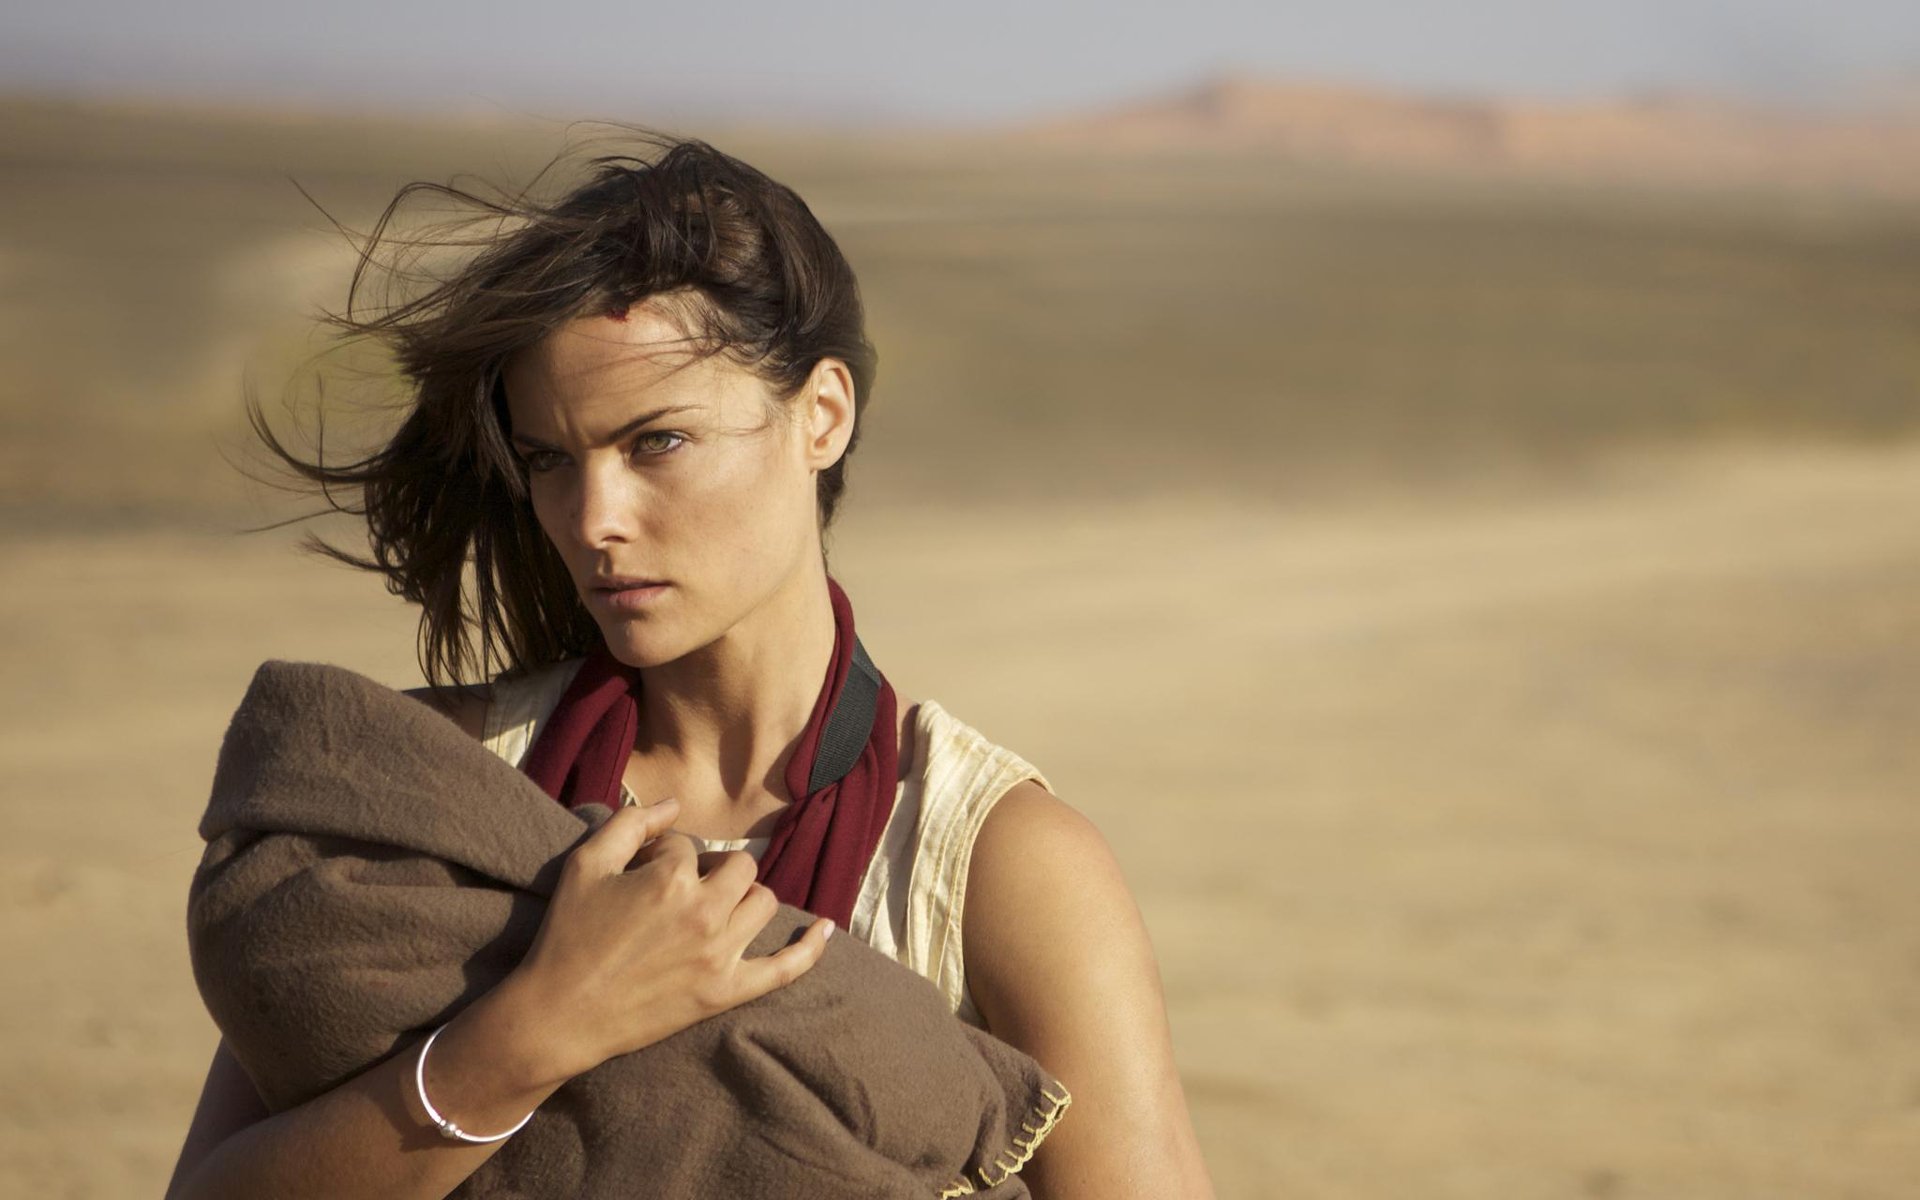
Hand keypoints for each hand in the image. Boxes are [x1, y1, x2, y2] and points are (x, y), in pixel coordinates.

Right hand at [506, 799, 833, 1079]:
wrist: (560, 1015)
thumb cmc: (567, 936)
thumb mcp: (586, 865)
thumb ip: (632, 823)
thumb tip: (672, 802)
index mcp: (671, 876)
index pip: (686, 844)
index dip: (662, 855)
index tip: (639, 875)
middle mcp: (704, 911)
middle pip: (738, 867)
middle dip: (712, 870)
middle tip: (680, 890)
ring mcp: (720, 954)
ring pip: (764, 903)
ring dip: (744, 897)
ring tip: (715, 906)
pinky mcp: (726, 992)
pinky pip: (785, 968)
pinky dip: (810, 948)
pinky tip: (826, 928)